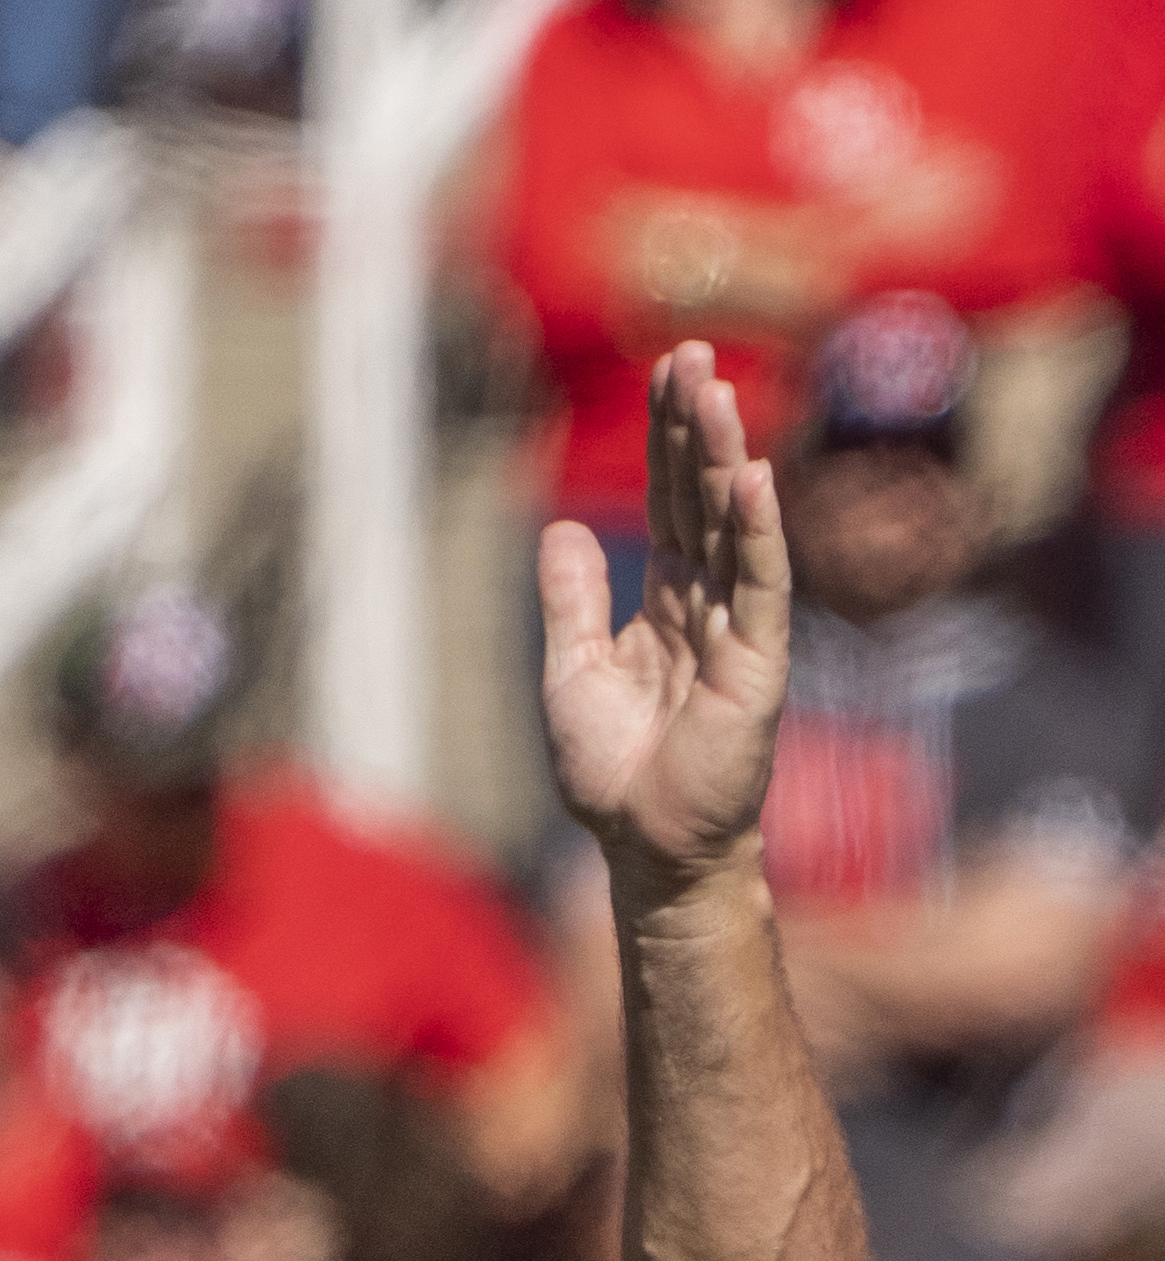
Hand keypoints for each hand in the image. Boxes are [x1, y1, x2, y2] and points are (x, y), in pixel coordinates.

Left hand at [536, 343, 789, 898]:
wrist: (646, 844)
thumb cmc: (613, 771)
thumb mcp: (571, 672)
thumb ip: (573, 601)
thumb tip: (561, 529)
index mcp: (663, 600)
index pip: (668, 501)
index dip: (664, 441)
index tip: (665, 373)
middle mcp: (707, 602)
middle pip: (701, 496)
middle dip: (694, 427)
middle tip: (689, 354)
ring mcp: (739, 628)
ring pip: (734, 527)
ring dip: (725, 458)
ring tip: (715, 391)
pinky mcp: (760, 664)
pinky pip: (762, 588)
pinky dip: (758, 533)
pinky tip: (752, 480)